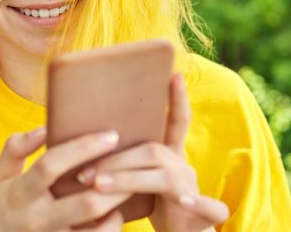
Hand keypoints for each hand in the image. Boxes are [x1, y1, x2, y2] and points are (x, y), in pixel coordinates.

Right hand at [0, 126, 132, 231]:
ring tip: (125, 189)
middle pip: (85, 204)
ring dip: (116, 209)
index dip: (82, 148)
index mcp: (20, 193)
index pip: (51, 166)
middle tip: (131, 164)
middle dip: (114, 183)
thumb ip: (16, 148)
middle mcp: (38, 220)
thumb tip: (44, 127)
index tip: (110, 136)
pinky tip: (112, 214)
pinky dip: (110, 228)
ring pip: (97, 231)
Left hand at [76, 73, 229, 231]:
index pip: (174, 123)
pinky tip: (182, 201)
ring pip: (167, 176)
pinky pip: (208, 206)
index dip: (176, 99)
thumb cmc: (152, 207)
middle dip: (117, 159)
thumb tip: (82, 145)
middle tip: (85, 172)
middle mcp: (183, 167)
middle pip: (154, 151)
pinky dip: (197, 202)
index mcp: (169, 158)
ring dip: (129, 179)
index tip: (174, 74)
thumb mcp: (136, 181)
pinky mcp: (204, 215)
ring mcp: (192, 189)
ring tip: (99, 186)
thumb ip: (122, 163)